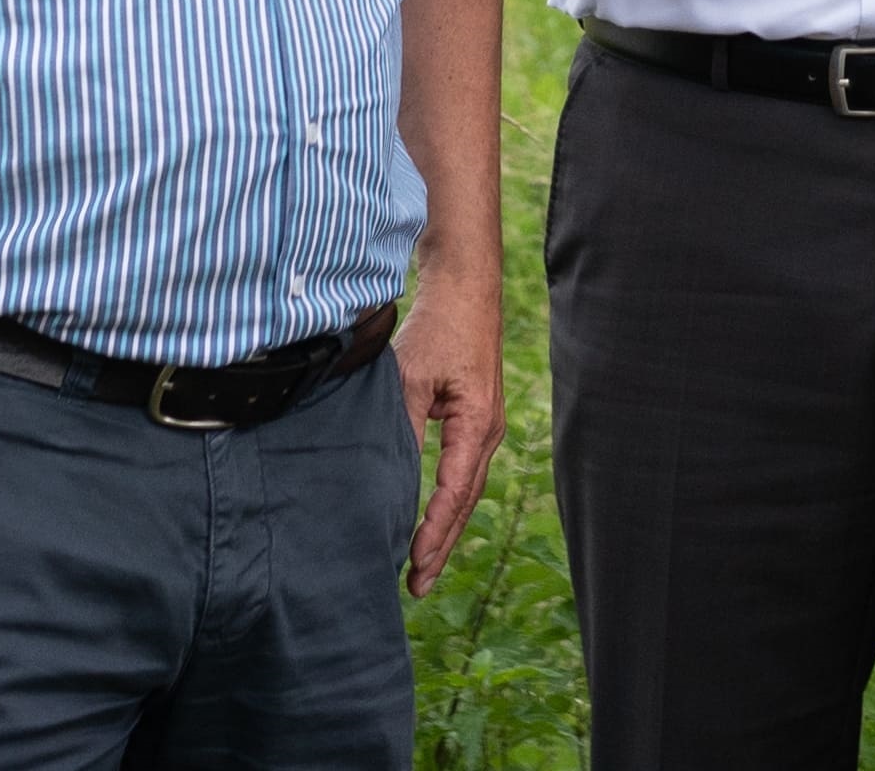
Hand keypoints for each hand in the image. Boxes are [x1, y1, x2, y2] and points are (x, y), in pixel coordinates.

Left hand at [398, 241, 509, 593]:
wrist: (464, 288)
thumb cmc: (439, 328)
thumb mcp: (412, 377)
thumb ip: (403, 428)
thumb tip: (386, 478)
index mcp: (478, 425)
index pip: (454, 492)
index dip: (433, 532)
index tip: (412, 564)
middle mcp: (488, 432)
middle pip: (465, 502)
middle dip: (441, 545)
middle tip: (416, 587)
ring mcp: (485, 427)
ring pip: (466, 491)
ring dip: (444, 529)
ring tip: (421, 568)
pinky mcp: (474, 420)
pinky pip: (462, 474)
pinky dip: (446, 504)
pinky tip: (429, 522)